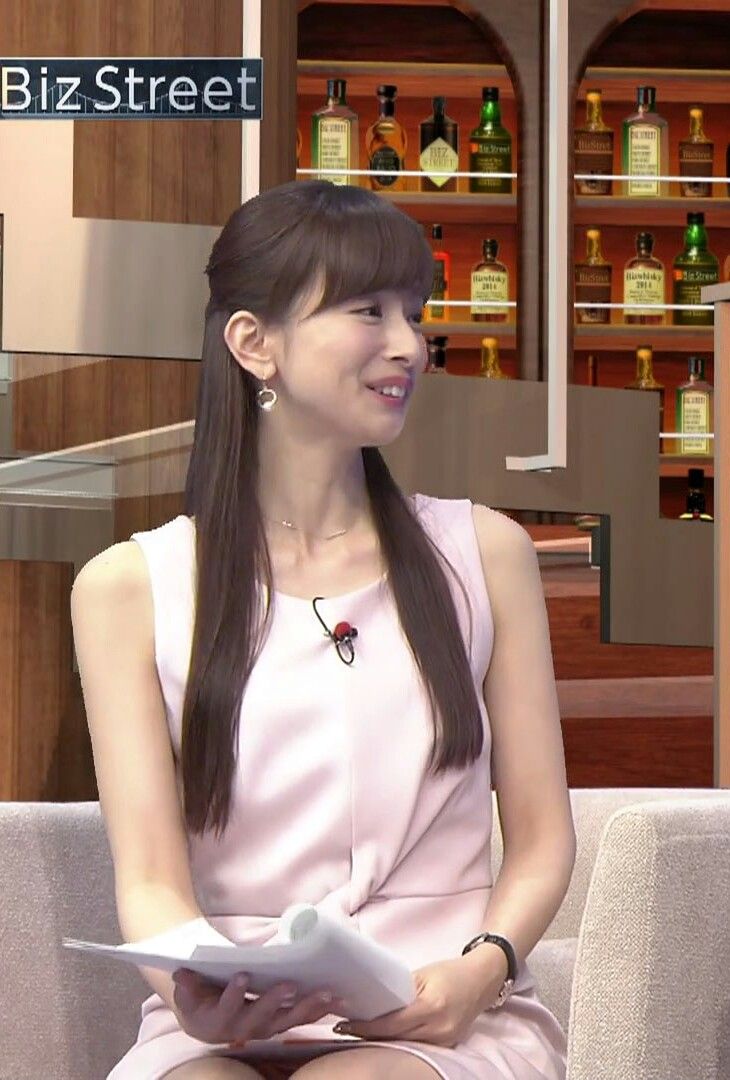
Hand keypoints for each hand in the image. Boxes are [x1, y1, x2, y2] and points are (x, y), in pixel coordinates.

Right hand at [171, 968, 344, 1045]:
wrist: (207, 1021)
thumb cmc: (200, 998)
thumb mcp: (188, 992)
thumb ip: (187, 984)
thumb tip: (180, 972)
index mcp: (221, 1019)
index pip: (227, 1007)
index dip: (234, 993)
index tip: (241, 975)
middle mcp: (245, 1028)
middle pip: (262, 1017)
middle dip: (276, 1000)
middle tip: (290, 984)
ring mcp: (266, 1028)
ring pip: (288, 1020)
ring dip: (308, 1007)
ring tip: (327, 993)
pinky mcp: (281, 1023)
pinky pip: (302, 1019)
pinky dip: (320, 1010)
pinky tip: (339, 1000)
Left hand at [332, 953, 505, 1048]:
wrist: (482, 980)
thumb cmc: (450, 972)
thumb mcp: (423, 974)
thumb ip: (400, 990)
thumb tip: (373, 998)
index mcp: (431, 1007)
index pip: (391, 1024)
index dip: (365, 1026)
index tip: (343, 1024)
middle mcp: (439, 1029)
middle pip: (394, 1038)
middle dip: (368, 1034)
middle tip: (344, 1027)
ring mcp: (445, 1041)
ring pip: (404, 1045)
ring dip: (381, 1040)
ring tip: (358, 1031)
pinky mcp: (447, 1046)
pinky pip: (417, 1046)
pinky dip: (399, 1041)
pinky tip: (384, 1035)